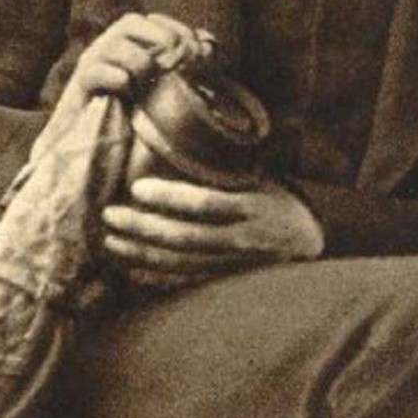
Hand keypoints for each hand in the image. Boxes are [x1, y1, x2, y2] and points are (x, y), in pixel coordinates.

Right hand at [49, 12, 205, 131]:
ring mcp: (92, 69)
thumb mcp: (170, 97)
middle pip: (130, 22)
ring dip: (138, 58)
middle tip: (177, 58)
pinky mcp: (78, 91)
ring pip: (113, 43)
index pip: (153, 21)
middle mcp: (110, 53)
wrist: (100, 163)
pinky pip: (93, 71)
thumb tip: (208, 46)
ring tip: (149, 80)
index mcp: (132, 49)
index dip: (177, 30)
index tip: (198, 51)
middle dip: (159, 36)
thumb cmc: (139, 130)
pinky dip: (116, 77)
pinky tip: (128, 90)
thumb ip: (187, 70)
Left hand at [102, 176, 324, 286]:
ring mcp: (233, 265)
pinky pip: (185, 281)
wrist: (306, 242)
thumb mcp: (261, 179)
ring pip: (181, 263)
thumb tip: (187, 137)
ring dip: (141, 253)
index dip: (171, 198)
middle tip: (110, 215)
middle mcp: (242, 240)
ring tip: (110, 241)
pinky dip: (155, 275)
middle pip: (186, 238)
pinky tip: (130, 267)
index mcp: (253, 207)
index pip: (207, 204)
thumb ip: (227, 170)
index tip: (138, 187)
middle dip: (144, 228)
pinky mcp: (224, 281)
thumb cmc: (276, 200)